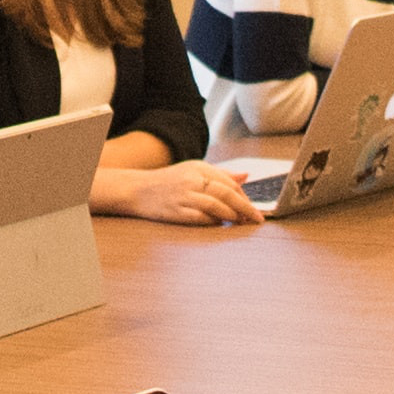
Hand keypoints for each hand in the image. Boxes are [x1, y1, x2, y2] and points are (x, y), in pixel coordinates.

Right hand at [91, 161, 262, 227]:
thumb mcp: (193, 170)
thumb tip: (246, 176)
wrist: (137, 190)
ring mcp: (183, 196)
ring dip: (232, 216)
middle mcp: (192, 179)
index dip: (245, 197)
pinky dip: (214, 222)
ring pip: (216, 205)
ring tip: (241, 223)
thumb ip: (220, 174)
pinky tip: (221, 225)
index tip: (254, 209)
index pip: (229, 182)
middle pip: (227, 193)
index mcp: (199, 167)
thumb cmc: (168, 182)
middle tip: (256, 219)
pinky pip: (200, 217)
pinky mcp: (176, 211)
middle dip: (245, 208)